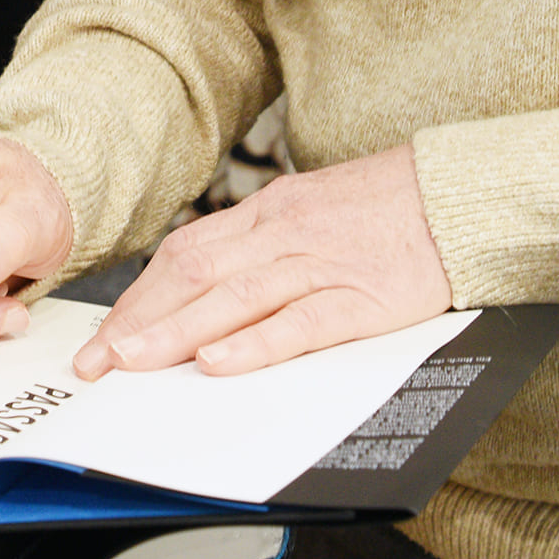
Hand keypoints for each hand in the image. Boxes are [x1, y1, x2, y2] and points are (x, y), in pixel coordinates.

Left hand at [73, 143, 448, 379]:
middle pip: (193, 274)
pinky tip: (218, 365)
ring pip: (233, 298)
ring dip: (176, 333)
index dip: (138, 298)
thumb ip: (264, 249)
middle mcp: (283, 234)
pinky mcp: (362, 297)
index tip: (104, 337)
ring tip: (133, 365)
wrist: (462, 192)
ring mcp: (320, 264)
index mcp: (269, 213)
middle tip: (97, 364)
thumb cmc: (391, 208)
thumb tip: (210, 291)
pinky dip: (255, 345)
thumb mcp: (314, 213)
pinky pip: (301, 322)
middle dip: (138, 322)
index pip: (185, 254)